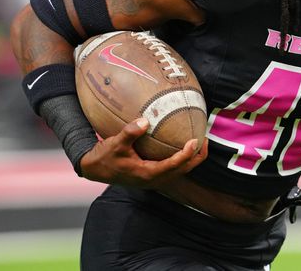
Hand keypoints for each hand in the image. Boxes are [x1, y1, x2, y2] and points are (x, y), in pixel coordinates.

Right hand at [79, 118, 207, 187]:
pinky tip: (184, 146)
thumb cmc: (105, 157)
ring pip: (180, 171)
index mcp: (148, 173)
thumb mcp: (115, 143)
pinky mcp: (152, 176)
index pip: (174, 165)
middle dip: (197, 156)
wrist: (95, 169)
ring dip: (192, 159)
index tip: (196, 140)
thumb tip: (145, 121)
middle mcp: (154, 179)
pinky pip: (174, 169)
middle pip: (184, 170)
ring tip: (200, 142)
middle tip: (205, 139)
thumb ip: (130, 133)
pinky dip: (183, 159)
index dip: (187, 154)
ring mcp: (154, 179)